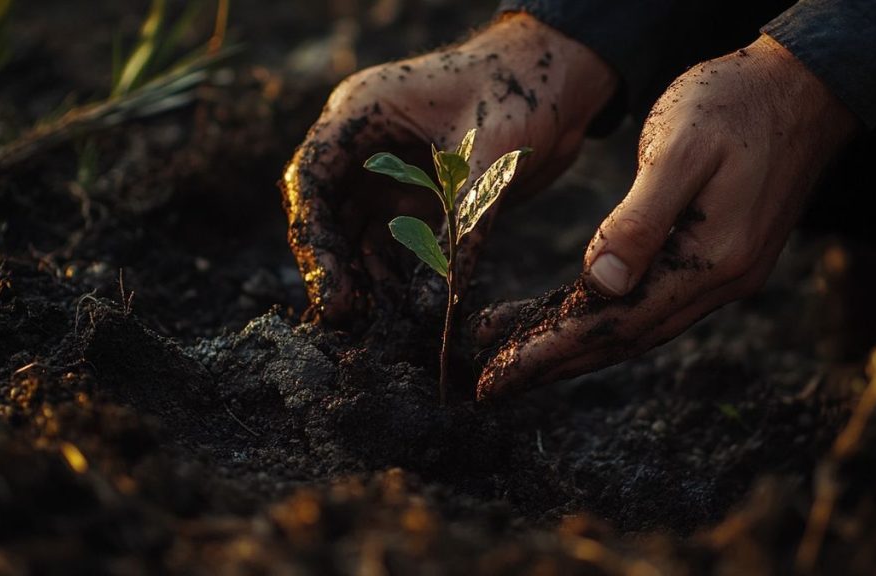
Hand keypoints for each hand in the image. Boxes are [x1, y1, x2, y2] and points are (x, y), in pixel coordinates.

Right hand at [282, 13, 616, 324]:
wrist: (563, 79)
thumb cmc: (523, 90)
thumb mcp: (492, 156)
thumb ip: (465, 225)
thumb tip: (438, 303)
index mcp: (363, 111)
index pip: (312, 177)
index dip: (314, 234)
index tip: (333, 284)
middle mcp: (366, 142)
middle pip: (326, 209)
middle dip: (331, 262)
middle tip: (343, 315)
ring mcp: (390, 169)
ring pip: (354, 229)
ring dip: (358, 273)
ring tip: (367, 319)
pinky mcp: (419, 193)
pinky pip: (392, 238)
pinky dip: (390, 270)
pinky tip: (396, 305)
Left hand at [476, 35, 858, 398]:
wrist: (804, 86)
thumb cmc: (736, 101)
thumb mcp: (680, 146)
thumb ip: (642, 219)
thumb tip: (599, 285)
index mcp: (712, 258)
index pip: (617, 325)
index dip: (553, 352)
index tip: (498, 375)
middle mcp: (723, 281)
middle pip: (624, 339)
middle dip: (555, 362)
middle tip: (493, 383)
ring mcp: (726, 274)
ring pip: (638, 326)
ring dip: (576, 344)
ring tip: (513, 349)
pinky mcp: (720, 258)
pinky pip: (654, 302)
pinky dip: (607, 316)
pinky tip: (572, 312)